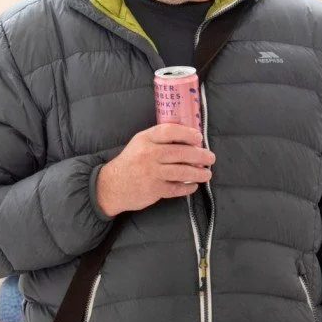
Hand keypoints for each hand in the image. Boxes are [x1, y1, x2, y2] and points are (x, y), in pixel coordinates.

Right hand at [95, 124, 214, 217]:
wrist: (111, 186)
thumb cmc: (131, 162)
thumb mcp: (140, 143)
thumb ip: (159, 139)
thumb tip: (189, 138)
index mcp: (145, 139)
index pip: (169, 131)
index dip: (187, 134)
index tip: (199, 138)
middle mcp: (148, 154)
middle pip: (180, 153)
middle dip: (200, 156)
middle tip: (210, 158)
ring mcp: (151, 173)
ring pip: (182, 172)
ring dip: (198, 173)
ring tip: (207, 174)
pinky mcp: (154, 190)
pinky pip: (177, 188)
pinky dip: (188, 187)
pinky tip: (193, 186)